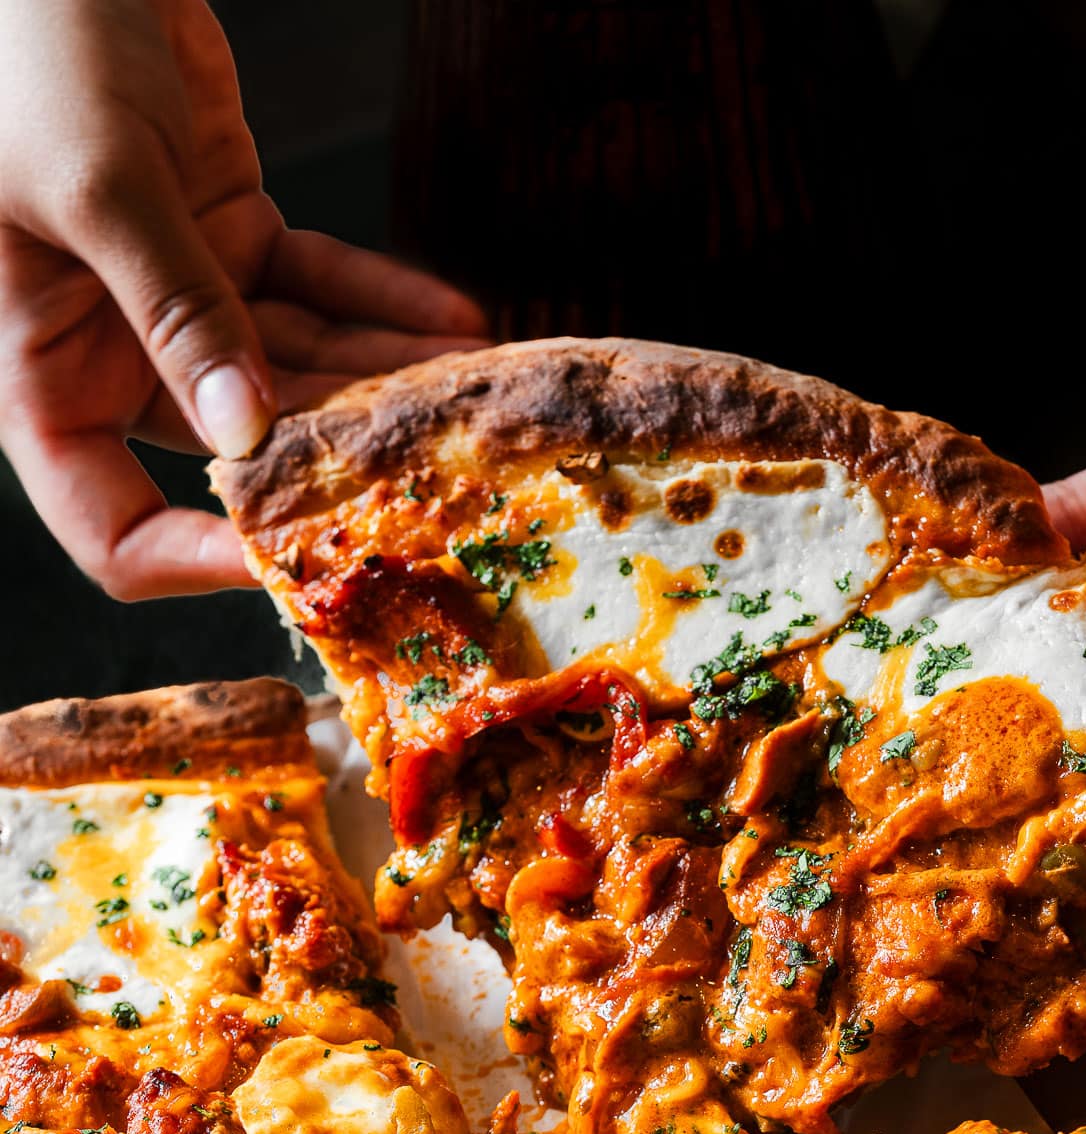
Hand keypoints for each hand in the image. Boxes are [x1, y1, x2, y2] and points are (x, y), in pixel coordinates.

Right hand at [0, 0, 488, 599]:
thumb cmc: (30, 47)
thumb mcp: (98, 183)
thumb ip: (176, 309)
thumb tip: (247, 431)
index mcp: (42, 374)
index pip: (113, 527)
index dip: (197, 560)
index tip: (291, 561)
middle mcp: (112, 355)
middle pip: (236, 455)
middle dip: (334, 466)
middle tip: (433, 478)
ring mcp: (179, 301)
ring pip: (297, 374)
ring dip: (382, 383)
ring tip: (471, 399)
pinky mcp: (230, 236)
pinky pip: (320, 291)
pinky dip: (384, 300)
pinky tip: (457, 322)